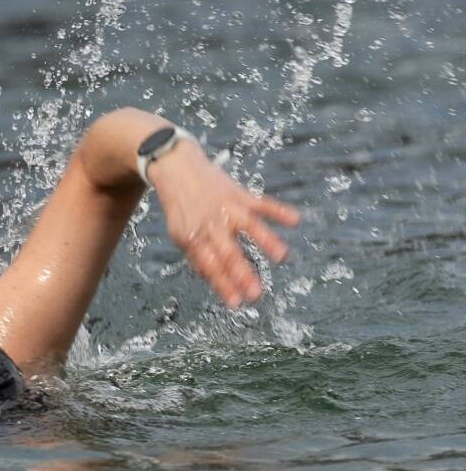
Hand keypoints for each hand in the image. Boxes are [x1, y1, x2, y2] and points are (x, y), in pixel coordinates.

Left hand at [148, 141, 299, 306]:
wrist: (174, 167)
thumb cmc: (180, 206)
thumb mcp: (178, 232)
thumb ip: (195, 256)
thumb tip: (208, 279)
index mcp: (193, 236)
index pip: (210, 266)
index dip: (222, 284)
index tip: (237, 303)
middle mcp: (211, 223)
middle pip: (228, 252)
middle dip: (242, 274)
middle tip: (256, 293)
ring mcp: (227, 208)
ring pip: (249, 226)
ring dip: (266, 241)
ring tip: (281, 256)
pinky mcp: (238, 193)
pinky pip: (261, 202)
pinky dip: (278, 210)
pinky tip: (295, 219)